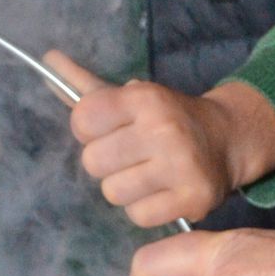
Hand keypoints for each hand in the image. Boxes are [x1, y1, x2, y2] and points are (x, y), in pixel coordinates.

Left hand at [46, 55, 274, 226]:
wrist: (228, 138)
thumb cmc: (167, 118)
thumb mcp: (131, 96)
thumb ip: (86, 85)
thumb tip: (46, 59)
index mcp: (145, 98)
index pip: (84, 119)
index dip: (89, 130)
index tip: (108, 130)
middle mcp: (163, 129)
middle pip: (93, 162)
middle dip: (106, 163)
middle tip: (130, 156)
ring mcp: (181, 166)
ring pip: (113, 193)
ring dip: (125, 188)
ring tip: (146, 175)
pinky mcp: (193, 198)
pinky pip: (138, 216)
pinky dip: (145, 208)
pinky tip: (161, 192)